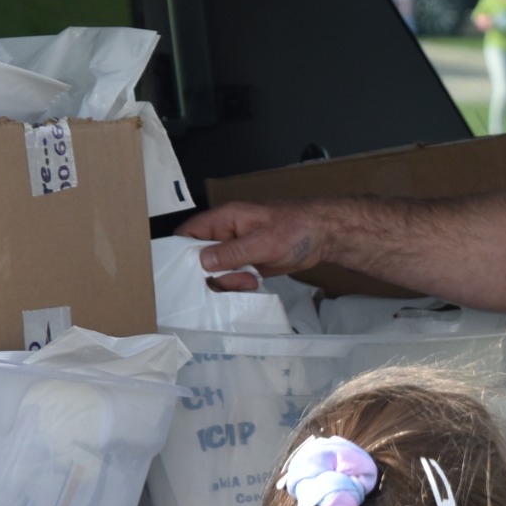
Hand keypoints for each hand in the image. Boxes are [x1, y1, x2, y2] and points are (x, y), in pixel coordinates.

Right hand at [177, 200, 336, 280]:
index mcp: (224, 220)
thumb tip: (202, 261)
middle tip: (236, 279)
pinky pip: (230, 278)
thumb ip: (232, 252)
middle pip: (198, 259)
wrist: (325, 235)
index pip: (188, 233)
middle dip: (212, 274)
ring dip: (227, 282)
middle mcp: (225, 235)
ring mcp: (235, 251)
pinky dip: (237, 285)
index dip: (180, 253)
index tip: (187, 274)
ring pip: (214, 272)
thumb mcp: (264, 241)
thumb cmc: (297, 228)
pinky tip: (253, 283)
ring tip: (250, 280)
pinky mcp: (246, 264)